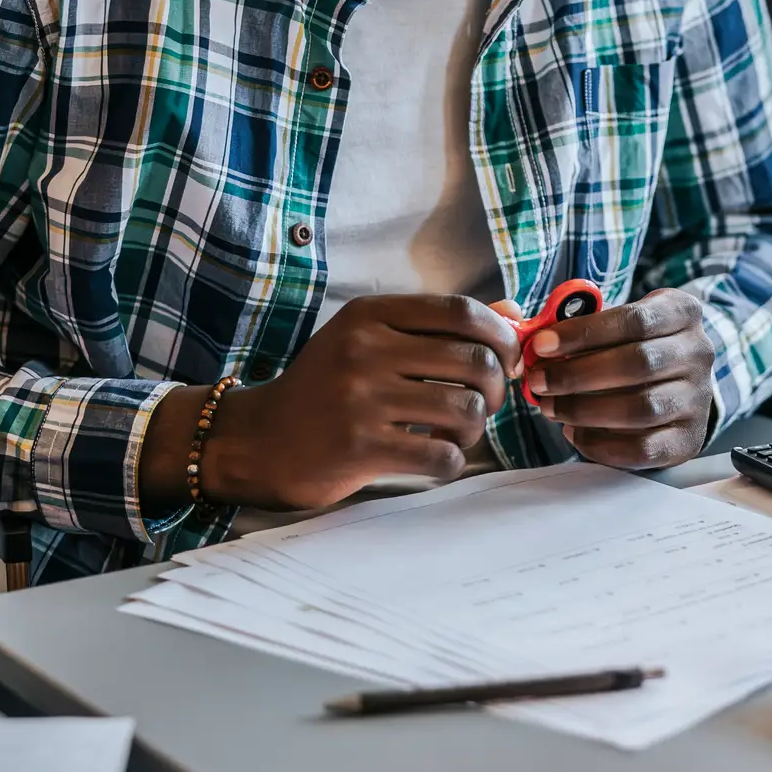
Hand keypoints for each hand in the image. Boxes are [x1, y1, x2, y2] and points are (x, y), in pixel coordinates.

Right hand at [139, 295, 520, 514]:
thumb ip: (438, 326)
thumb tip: (513, 313)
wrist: (258, 441)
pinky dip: (452, 459)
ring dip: (475, 427)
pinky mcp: (361, 448)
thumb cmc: (325, 388)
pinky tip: (435, 456)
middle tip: (486, 401)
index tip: (508, 356)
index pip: (460, 312)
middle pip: (474, 360)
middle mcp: (366, 350)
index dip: (500, 334)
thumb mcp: (370, 341)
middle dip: (497, 385)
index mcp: (370, 315)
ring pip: (466, 409)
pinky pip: (442, 454)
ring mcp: (362, 399)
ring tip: (457, 431)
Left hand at [523, 289, 716, 470]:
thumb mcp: (620, 322)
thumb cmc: (635, 346)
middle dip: (578, 374)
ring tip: (551, 407)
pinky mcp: (688, 439)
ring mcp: (698, 399)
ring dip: (585, 410)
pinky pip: (644, 448)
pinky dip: (602, 444)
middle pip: (638, 364)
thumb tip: (534, 340)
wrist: (679, 384)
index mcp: (682, 312)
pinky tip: (574, 433)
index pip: (635, 319)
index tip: (542, 345)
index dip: (584, 333)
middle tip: (539, 381)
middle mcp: (698, 353)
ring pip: (641, 408)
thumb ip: (582, 324)